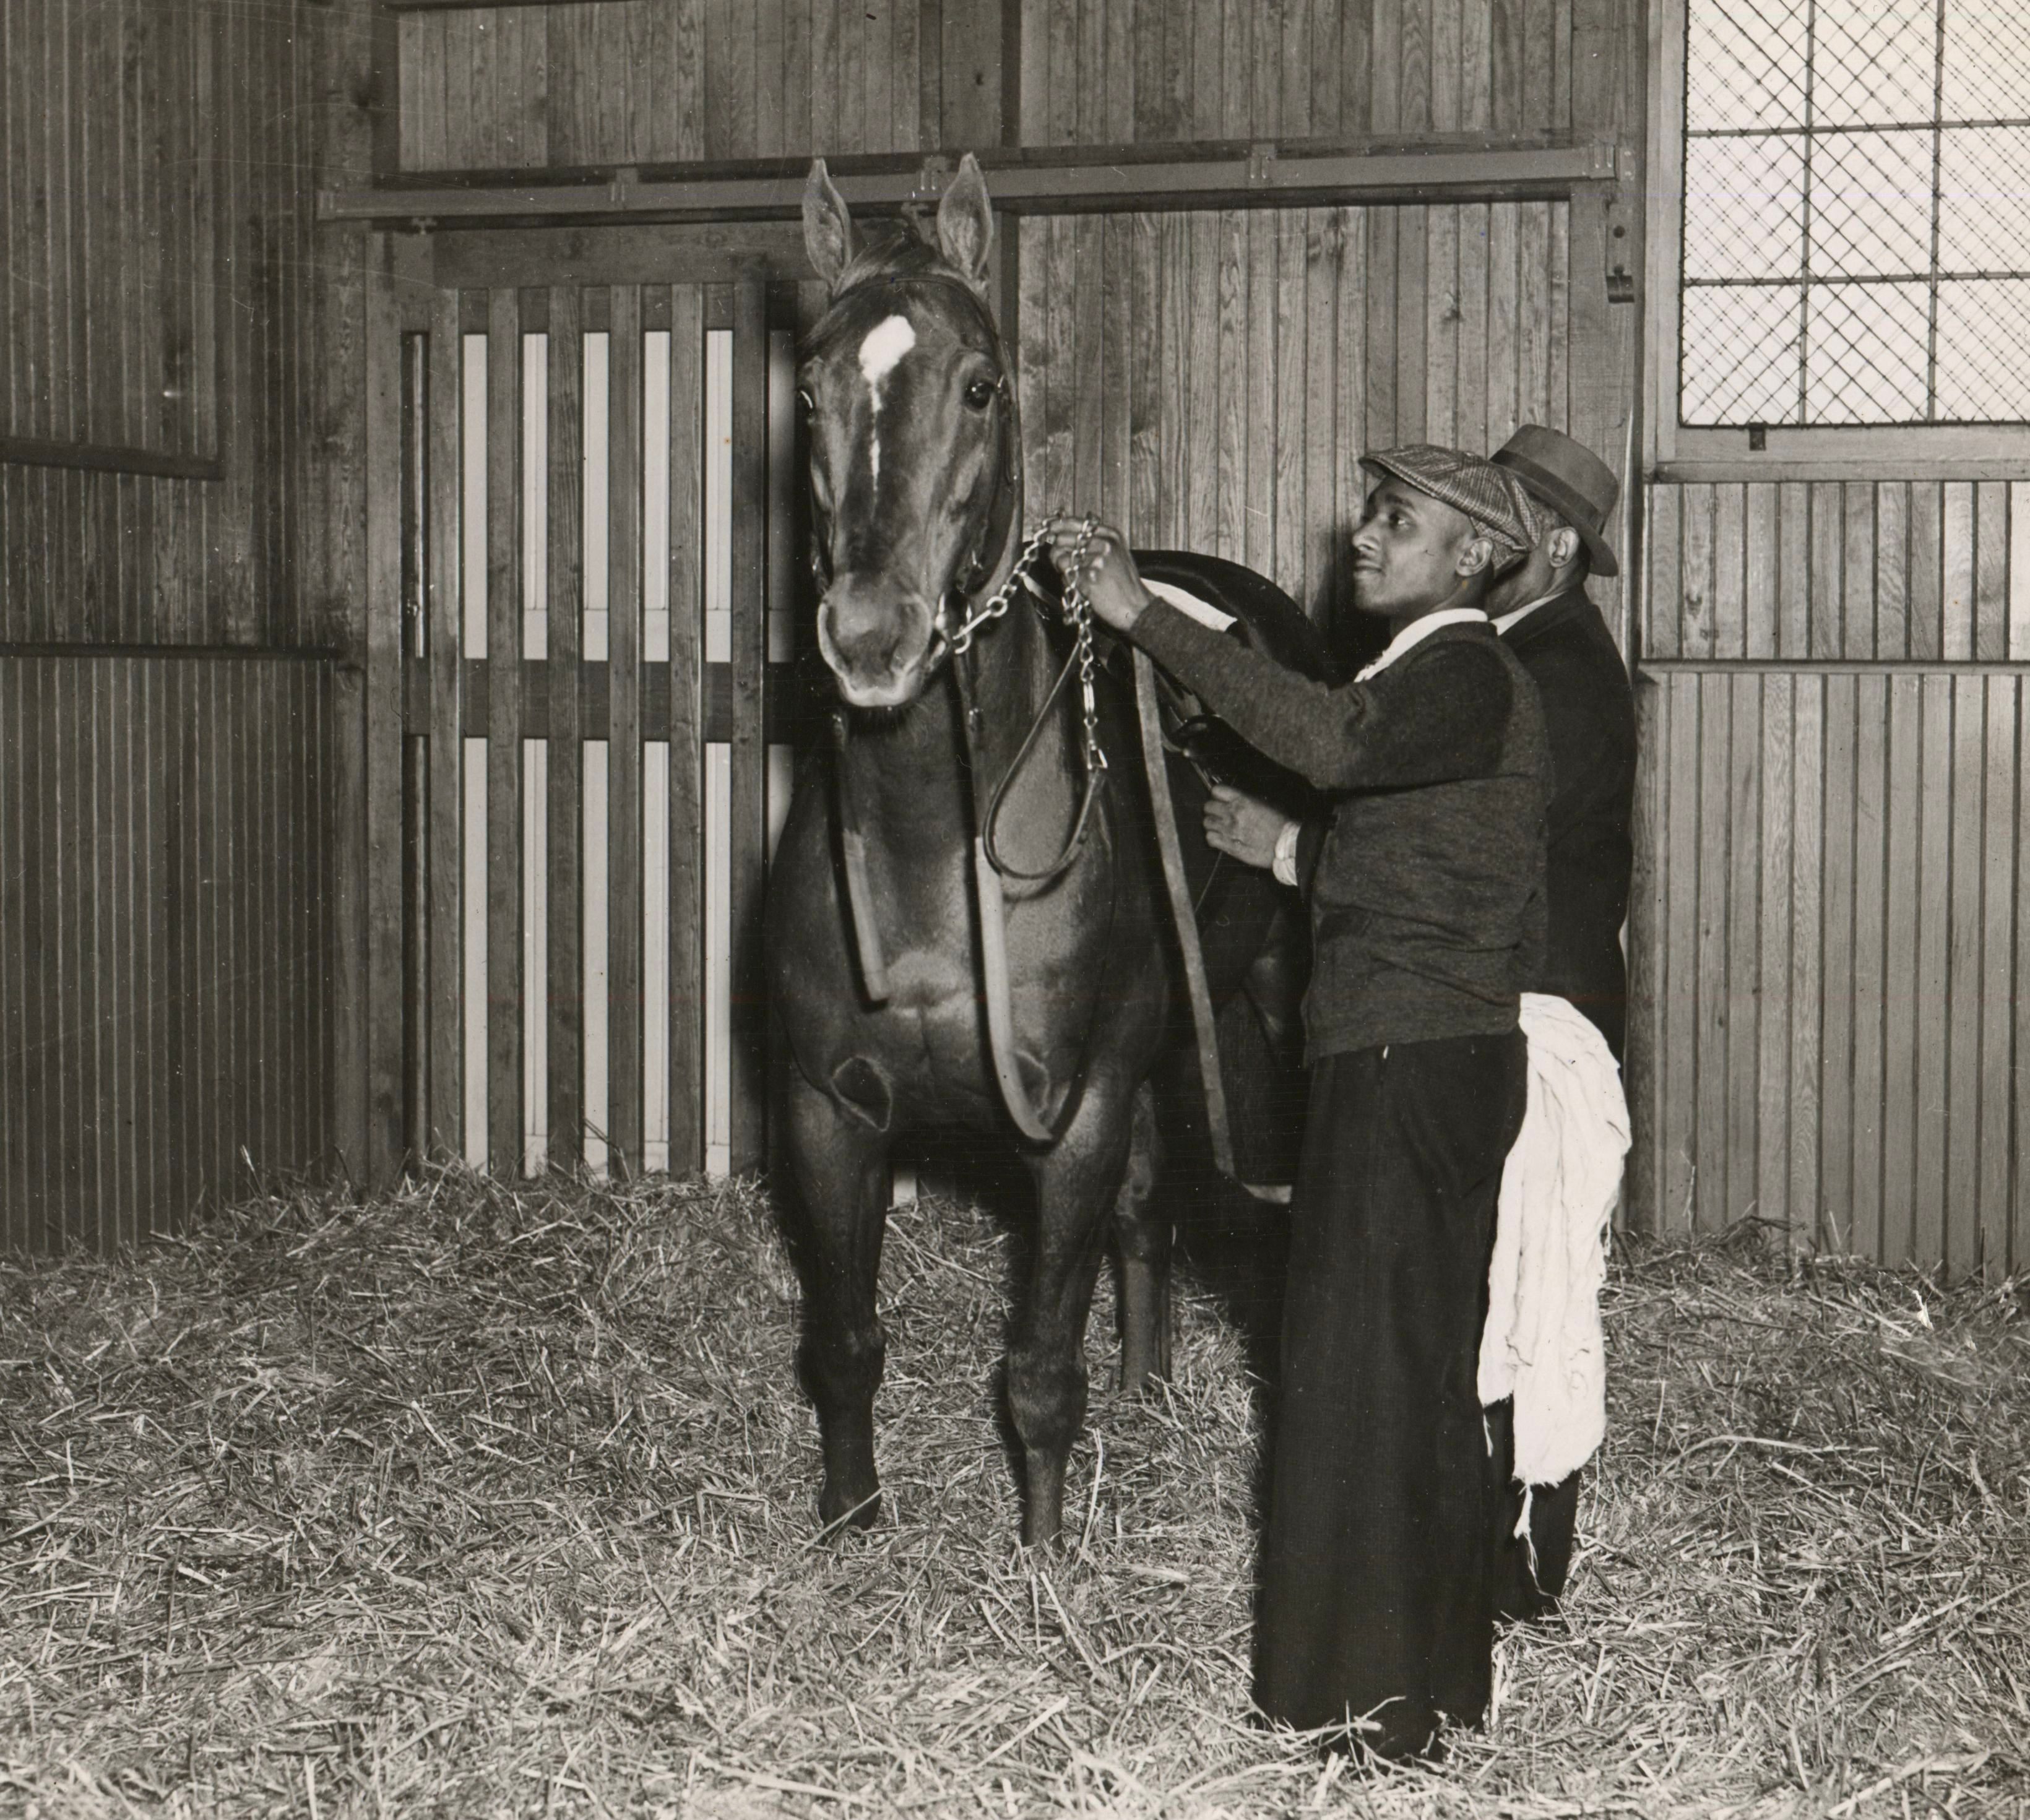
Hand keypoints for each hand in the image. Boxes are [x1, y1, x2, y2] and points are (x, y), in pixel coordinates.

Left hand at [1044, 516, 1151, 631]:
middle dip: (1056, 552)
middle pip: (1062, 539)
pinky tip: (1082, 587)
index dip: (1055, 525)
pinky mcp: (1088, 577)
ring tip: (1075, 577)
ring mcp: (1096, 560)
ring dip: (1061, 569)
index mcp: (1110, 534)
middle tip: (1059, 562)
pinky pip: (1065, 576)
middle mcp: (1103, 543)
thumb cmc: (1124, 584)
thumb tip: (1061, 536)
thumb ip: (1094, 542)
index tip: (1043, 527)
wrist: (1136, 607)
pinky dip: (1069, 583)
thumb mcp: (1116, 554)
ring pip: (1060, 558)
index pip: (1074, 523)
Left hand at [1202, 785, 1291, 870]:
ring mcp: (1228, 830)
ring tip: (1219, 826)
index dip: (1217, 794)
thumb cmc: (1279, 824)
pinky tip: (1220, 838)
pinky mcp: (1228, 845)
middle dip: (1212, 809)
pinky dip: (1212, 837)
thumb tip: (1235, 800)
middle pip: (1208, 806)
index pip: (1217, 790)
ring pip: (1207, 823)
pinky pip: (1209, 838)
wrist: (1284, 844)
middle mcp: (1232, 813)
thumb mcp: (1265, 804)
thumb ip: (1247, 800)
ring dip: (1212, 823)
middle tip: (1219, 814)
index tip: (1220, 799)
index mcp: (1242, 800)